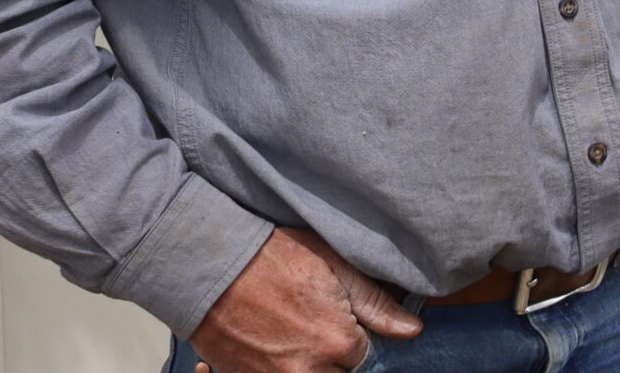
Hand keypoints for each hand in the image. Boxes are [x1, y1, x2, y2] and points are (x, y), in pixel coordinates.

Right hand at [190, 227, 422, 372]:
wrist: (208, 264)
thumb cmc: (269, 257)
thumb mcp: (332, 264)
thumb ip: (375, 303)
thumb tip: (411, 331)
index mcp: (336, 343)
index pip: (367, 358)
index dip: (356, 338)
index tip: (341, 321)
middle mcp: (308, 372)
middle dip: (334, 355)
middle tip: (313, 324)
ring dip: (308, 363)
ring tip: (292, 332)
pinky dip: (278, 368)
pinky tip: (272, 343)